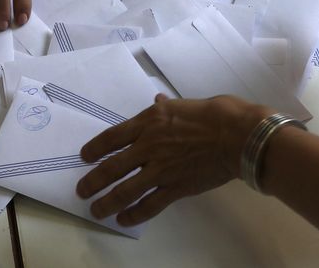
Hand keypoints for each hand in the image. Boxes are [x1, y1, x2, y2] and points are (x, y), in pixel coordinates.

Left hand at [76, 95, 269, 226]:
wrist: (236, 136)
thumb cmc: (214, 114)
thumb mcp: (182, 103)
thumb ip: (164, 106)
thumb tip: (157, 99)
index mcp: (149, 122)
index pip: (112, 137)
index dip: (94, 149)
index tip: (84, 157)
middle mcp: (148, 146)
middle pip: (111, 167)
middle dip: (92, 181)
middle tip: (81, 191)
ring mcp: (160, 170)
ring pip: (125, 190)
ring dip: (107, 202)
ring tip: (96, 211)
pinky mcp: (175, 188)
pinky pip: (149, 205)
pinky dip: (134, 214)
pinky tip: (124, 220)